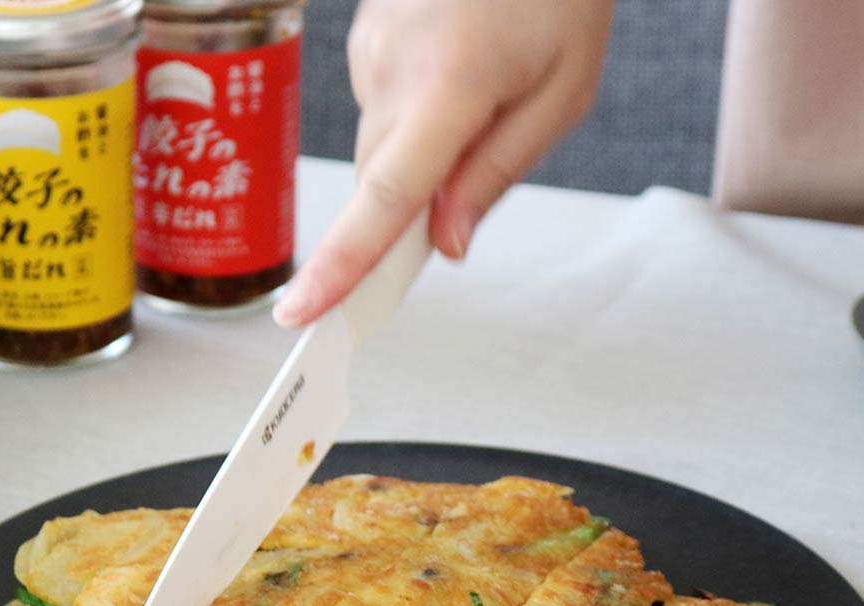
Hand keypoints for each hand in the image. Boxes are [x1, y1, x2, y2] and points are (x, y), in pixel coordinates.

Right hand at [272, 0, 614, 326]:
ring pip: (383, 147)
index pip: (385, 197)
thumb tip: (444, 243)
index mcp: (449, 83)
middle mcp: (392, 66)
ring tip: (483, 87)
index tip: (302, 311)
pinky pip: (383, 107)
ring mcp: (369, 47)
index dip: (342, 264)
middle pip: (384, 182)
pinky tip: (457, 66)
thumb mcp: (561, 95)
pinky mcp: (363, 38)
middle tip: (474, 172)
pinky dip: (416, 113)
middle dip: (421, 203)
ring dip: (424, 150)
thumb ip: (495, 175)